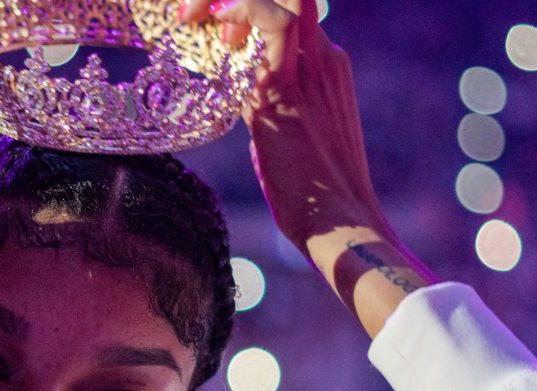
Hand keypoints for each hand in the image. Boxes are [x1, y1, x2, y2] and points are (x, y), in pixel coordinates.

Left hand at [183, 0, 437, 334]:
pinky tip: (211, 24)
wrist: (341, 223)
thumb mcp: (293, 138)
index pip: (296, 10)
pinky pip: (270, 20)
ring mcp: (310, 69)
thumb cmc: (317, 196)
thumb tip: (244, 106)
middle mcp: (325, 58)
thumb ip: (273, 109)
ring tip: (195, 19)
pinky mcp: (286, 88)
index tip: (222, 30)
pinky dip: (239, 10)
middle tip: (203, 16)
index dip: (255, 7)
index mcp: (330, 68)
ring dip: (231, 1)